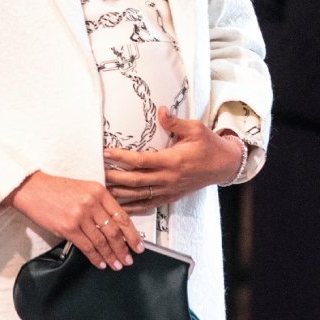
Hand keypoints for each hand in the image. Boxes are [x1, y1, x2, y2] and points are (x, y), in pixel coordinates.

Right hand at [7, 171, 143, 270]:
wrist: (33, 189)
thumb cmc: (57, 189)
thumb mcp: (85, 189)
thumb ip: (100, 203)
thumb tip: (114, 226)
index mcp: (99, 192)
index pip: (122, 216)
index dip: (132, 234)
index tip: (138, 245)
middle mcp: (92, 203)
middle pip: (114, 231)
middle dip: (123, 248)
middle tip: (129, 260)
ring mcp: (80, 216)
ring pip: (101, 241)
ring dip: (111, 255)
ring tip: (117, 265)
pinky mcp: (68, 228)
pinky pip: (87, 246)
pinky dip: (95, 257)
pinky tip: (100, 263)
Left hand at [104, 107, 243, 211]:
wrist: (223, 165)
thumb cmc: (209, 145)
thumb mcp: (195, 128)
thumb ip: (175, 122)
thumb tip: (160, 111)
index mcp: (172, 161)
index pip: (141, 161)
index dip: (122, 157)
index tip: (106, 152)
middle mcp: (168, 178)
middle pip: (135, 181)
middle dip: (114, 177)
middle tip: (97, 171)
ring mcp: (169, 190)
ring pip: (138, 196)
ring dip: (119, 194)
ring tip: (101, 190)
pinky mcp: (170, 197)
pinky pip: (148, 205)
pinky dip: (132, 207)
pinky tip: (119, 207)